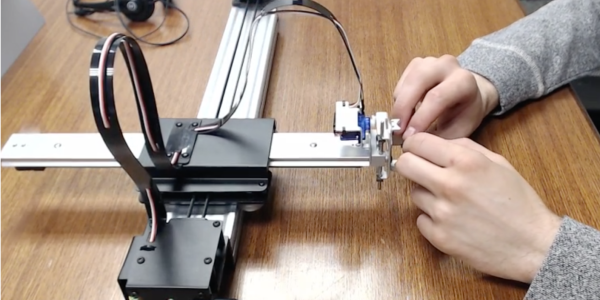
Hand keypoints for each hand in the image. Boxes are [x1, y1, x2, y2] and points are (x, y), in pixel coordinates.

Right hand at [392, 55, 499, 139]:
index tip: (409, 136)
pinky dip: (398, 99)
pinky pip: (401, 82)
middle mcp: (447, 66)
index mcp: (464, 81)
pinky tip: (404, 112)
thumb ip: (437, 137)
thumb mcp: (459, 130)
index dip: (420, 118)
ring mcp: (430, 62)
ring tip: (400, 123)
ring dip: (399, 105)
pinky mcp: (417, 64)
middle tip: (397, 130)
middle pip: (418, 81)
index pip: (437, 97)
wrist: (470, 94)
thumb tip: (413, 144)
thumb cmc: (464, 113)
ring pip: (407, 81)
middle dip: (403, 108)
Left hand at [395, 132, 561, 282]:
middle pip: (404, 165)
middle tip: (421, 170)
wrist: (533, 246)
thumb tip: (437, 143)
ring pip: (413, 193)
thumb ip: (465, 148)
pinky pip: (421, 219)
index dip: (414, 145)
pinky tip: (453, 220)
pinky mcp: (438, 236)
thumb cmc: (519, 204)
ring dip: (426, 194)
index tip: (416, 149)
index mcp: (466, 162)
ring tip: (451, 201)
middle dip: (410, 165)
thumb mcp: (498, 163)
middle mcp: (450, 185)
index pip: (418, 143)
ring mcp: (442, 212)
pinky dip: (432, 219)